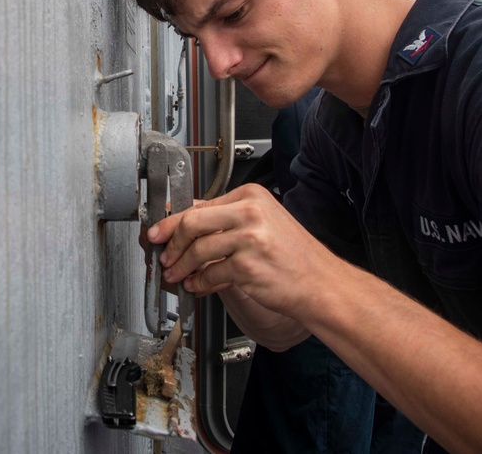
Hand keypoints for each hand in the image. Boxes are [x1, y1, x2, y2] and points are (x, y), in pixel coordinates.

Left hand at [147, 183, 334, 318]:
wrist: (323, 284)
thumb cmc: (295, 257)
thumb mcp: (263, 223)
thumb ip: (226, 219)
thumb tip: (185, 221)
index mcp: (251, 196)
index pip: (200, 205)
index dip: (172, 222)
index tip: (158, 232)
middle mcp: (250, 212)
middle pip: (192, 223)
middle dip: (171, 243)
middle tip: (163, 256)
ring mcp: (249, 238)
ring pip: (198, 250)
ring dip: (182, 266)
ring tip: (177, 275)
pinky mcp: (247, 265)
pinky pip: (210, 273)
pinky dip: (199, 282)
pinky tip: (197, 286)